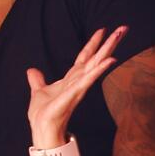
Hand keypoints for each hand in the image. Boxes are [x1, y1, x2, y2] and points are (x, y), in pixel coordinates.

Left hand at [27, 26, 124, 148]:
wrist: (42, 128)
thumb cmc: (44, 113)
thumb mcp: (38, 91)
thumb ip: (37, 80)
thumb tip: (31, 70)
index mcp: (71, 78)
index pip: (84, 57)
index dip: (92, 43)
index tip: (102, 29)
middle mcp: (78, 81)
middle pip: (96, 58)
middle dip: (109, 43)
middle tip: (123, 28)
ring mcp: (78, 86)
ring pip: (96, 64)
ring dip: (108, 50)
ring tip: (119, 35)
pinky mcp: (74, 93)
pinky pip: (89, 79)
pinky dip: (99, 69)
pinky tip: (110, 60)